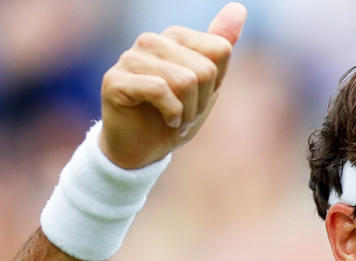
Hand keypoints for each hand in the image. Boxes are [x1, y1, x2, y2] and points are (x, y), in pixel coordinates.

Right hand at [98, 3, 246, 168]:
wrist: (142, 150)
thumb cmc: (173, 116)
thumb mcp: (207, 84)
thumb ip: (219, 45)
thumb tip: (239, 8)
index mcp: (174, 37)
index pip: (220, 50)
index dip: (215, 84)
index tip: (198, 99)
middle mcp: (150, 40)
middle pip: (204, 69)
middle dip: (200, 102)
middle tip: (184, 114)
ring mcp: (130, 58)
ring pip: (184, 81)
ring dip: (186, 112)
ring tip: (174, 119)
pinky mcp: (115, 80)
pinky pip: (160, 91)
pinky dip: (171, 114)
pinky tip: (165, 120)